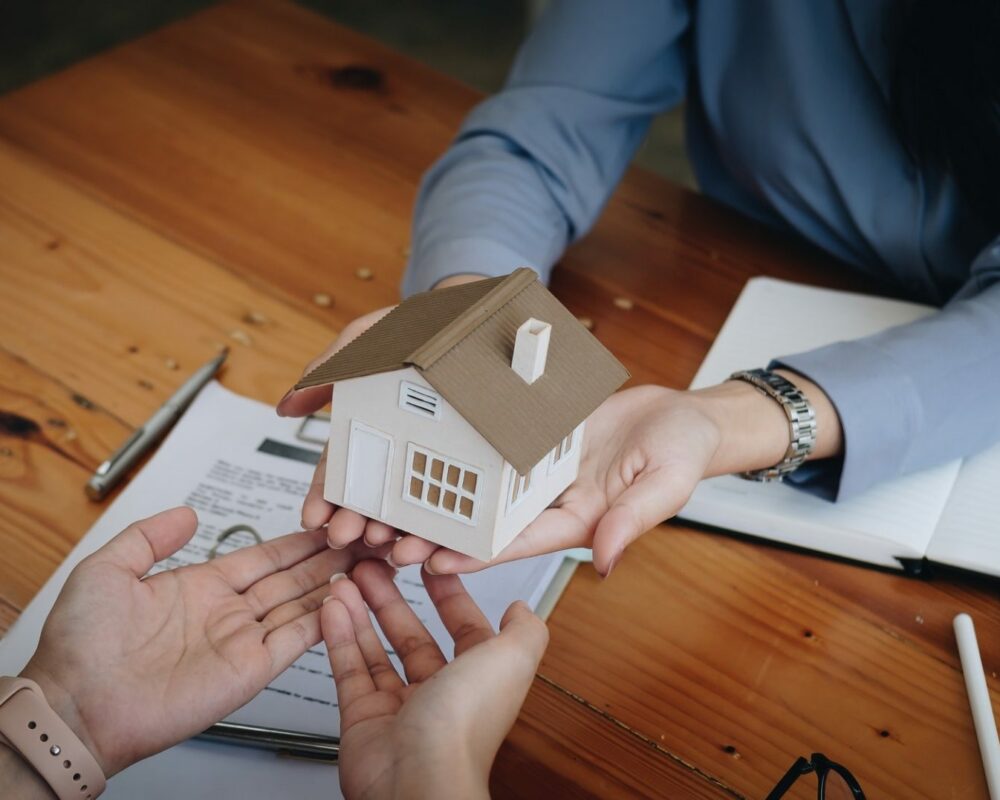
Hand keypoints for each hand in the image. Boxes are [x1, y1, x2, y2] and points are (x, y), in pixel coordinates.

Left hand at [19, 507, 385, 775]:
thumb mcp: (107, 569)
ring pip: (301, 605)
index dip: (296, 542)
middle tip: (360, 538)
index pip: (262, 558)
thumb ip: (149, 536)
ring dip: (333, 584)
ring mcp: (241, 642)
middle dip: (326, 558)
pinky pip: (295, 640)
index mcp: (201, 586)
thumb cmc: (81, 644)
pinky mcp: (249, 671)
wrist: (76, 705)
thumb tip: (187, 512)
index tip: (325, 524)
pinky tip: (346, 597)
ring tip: (365, 560)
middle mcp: (227, 613)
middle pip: (291, 579)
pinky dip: (323, 619)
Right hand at [276, 273, 485, 539]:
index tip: (314, 518)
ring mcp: (452, 465)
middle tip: (349, 537)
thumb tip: (287, 406)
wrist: (488, 312)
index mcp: (382, 431)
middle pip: (382, 499)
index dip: (327, 497)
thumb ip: (330, 369)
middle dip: (361, 522)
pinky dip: (457, 535)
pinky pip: (475, 511)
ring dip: (405, 535)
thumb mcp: (372, 338)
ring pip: (425, 512)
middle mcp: (413, 453)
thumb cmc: (427, 326)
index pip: (347, 472)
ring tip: (394, 547)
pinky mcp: (492, 473)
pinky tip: (445, 551)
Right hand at [322, 560, 547, 799]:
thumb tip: (522, 609)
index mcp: (479, 680)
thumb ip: (524, 630)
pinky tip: (334, 608)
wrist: (418, 779)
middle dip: (393, 600)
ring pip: (378, 650)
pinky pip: (350, 669)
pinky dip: (340, 637)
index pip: (464, 629)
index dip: (448, 596)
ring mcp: (400, 708)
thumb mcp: (514, 660)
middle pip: (413, 636)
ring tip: (348, 580)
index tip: (429, 567)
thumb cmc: (466, 724)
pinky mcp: (363, 718)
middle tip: (375, 567)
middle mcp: (441, 694)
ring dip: (363, 613)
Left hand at [390, 373, 842, 576]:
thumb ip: (634, 520)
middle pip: (487, 523)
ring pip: (480, 489)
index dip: (476, 553)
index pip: (519, 543)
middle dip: (440, 535)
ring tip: (388, 507)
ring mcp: (539, 474)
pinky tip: (422, 453)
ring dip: (438, 499)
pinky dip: (460, 455)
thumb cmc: (684, 450)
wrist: (683, 415)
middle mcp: (550, 502)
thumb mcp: (666, 483)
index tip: (434, 562)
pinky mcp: (535, 444)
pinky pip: (494, 449)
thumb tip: (607, 562)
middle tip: (388, 541)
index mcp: (579, 521)